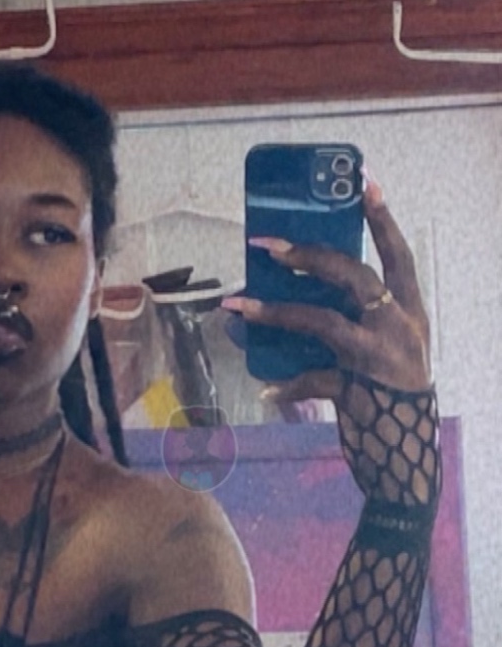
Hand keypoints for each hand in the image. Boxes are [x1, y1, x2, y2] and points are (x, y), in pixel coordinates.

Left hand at [224, 182, 431, 406]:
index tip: (365, 185)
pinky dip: (286, 385)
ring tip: (237, 305)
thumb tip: (305, 300)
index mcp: (409, 315)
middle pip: (354, 277)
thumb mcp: (391, 355)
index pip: (398, 257)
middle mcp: (397, 329)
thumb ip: (363, 325)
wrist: (407, 462)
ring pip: (323, 321)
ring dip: (275, 311)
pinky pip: (312, 379)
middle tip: (269, 246)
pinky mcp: (355, 391)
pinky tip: (266, 390)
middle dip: (309, 257)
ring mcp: (377, 359)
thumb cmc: (394, 403)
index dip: (382, 221)